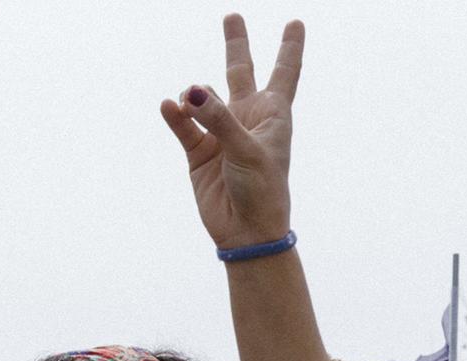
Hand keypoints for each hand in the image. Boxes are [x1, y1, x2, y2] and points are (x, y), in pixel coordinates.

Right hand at [160, 15, 303, 248]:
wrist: (246, 232)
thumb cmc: (263, 190)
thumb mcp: (246, 150)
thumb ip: (218, 118)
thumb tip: (190, 91)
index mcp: (272, 114)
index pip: (284, 72)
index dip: (290, 47)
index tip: (296, 22)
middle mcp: (246, 118)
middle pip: (240, 71)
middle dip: (236, 44)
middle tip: (232, 15)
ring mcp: (221, 133)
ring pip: (202, 98)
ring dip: (193, 96)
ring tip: (188, 102)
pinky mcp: (199, 152)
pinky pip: (183, 125)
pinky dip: (175, 115)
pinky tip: (170, 107)